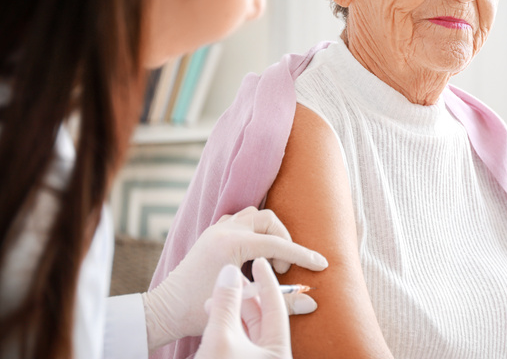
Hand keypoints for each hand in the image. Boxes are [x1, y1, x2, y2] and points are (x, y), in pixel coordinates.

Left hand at [142, 207, 327, 349]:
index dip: (302, 256)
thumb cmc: (199, 311)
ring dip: (268, 234)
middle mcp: (224, 230)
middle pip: (268, 220)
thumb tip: (312, 303)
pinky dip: (252, 232)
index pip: (277, 245)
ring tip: (267, 261)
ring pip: (253, 216)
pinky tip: (251, 254)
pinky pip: (238, 221)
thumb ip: (282, 302)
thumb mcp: (245, 306)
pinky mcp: (210, 235)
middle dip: (283, 241)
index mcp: (232, 244)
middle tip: (281, 269)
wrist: (165, 311)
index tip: (321, 264)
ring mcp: (215, 230)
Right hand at [195, 258, 291, 358]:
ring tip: (216, 295)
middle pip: (262, 316)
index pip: (277, 307)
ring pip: (248, 327)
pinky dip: (227, 324)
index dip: (267, 281)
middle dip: (245, 295)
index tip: (259, 261)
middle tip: (231, 276)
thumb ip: (227, 304)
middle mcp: (271, 355)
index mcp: (278, 350)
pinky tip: (213, 313)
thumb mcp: (221, 337)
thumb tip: (230, 270)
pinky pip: (238, 338)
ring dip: (232, 309)